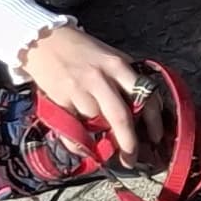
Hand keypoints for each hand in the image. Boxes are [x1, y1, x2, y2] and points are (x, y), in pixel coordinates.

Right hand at [15, 22, 157, 148]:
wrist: (44, 40)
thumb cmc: (83, 51)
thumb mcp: (111, 57)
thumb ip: (125, 80)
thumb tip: (144, 111)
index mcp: (118, 65)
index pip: (145, 95)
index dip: (153, 121)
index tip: (155, 138)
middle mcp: (100, 78)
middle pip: (121, 116)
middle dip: (129, 143)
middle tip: (132, 160)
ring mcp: (78, 90)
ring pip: (96, 123)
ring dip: (101, 137)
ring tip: (103, 141)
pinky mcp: (58, 100)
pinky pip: (72, 130)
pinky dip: (78, 143)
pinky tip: (83, 146)